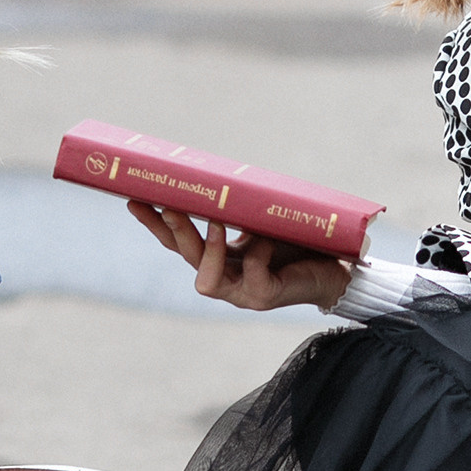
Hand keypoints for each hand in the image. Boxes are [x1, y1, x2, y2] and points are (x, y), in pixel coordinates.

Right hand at [125, 201, 351, 315]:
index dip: (154, 224)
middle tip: (169, 204)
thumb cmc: (299, 243)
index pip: (176, 243)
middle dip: (174, 230)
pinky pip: (252, 273)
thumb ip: (242, 208)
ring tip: (217, 223)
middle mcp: (224, 278)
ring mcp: (241, 292)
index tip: (134, 198)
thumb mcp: (262, 220)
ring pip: (205, 281)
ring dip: (208, 250)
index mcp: (218, 259)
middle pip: (184, 257)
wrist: (336, 269)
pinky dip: (257, 251)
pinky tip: (268, 238)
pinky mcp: (264, 296)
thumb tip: (220, 174)